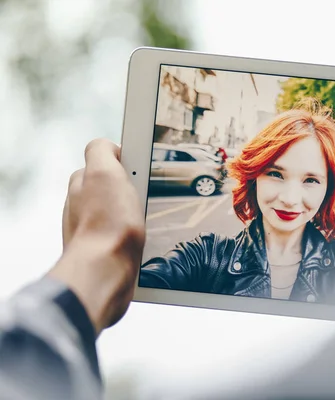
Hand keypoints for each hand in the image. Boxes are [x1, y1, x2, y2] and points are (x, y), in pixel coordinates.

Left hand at [48, 138, 145, 335]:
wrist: (106, 273)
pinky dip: (132, 234)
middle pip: (109, 187)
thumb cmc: (107, 226)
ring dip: (131, 213)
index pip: (101, 161)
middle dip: (127, 188)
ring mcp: (91, 232)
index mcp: (81, 185)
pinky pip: (122, 236)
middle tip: (146, 194)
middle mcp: (80, 207)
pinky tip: (142, 240)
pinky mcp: (104, 253)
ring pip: (116, 213)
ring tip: (145, 219)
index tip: (139, 167)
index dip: (122, 162)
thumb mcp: (105, 173)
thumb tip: (108, 147)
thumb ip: (102, 151)